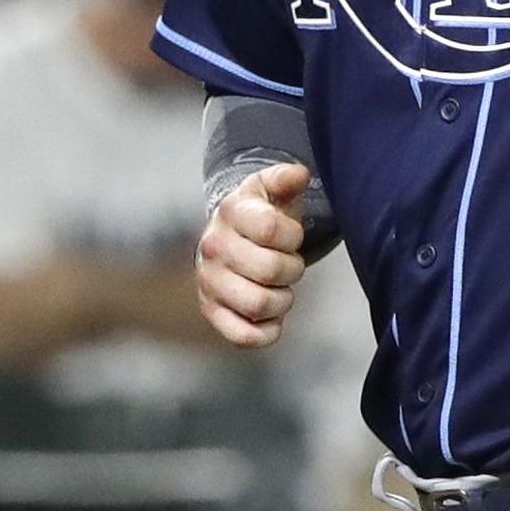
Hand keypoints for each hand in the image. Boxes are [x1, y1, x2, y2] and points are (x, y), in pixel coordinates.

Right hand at [196, 163, 308, 349]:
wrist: (232, 239)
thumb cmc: (261, 215)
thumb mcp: (273, 190)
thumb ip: (286, 179)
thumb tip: (300, 174)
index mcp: (232, 211)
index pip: (270, 229)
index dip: (293, 237)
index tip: (292, 236)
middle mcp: (213, 246)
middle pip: (270, 270)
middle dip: (293, 270)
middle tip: (290, 266)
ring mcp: (209, 281)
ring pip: (259, 305)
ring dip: (283, 301)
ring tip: (281, 289)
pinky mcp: (211, 311)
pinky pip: (242, 336)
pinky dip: (266, 332)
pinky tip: (272, 317)